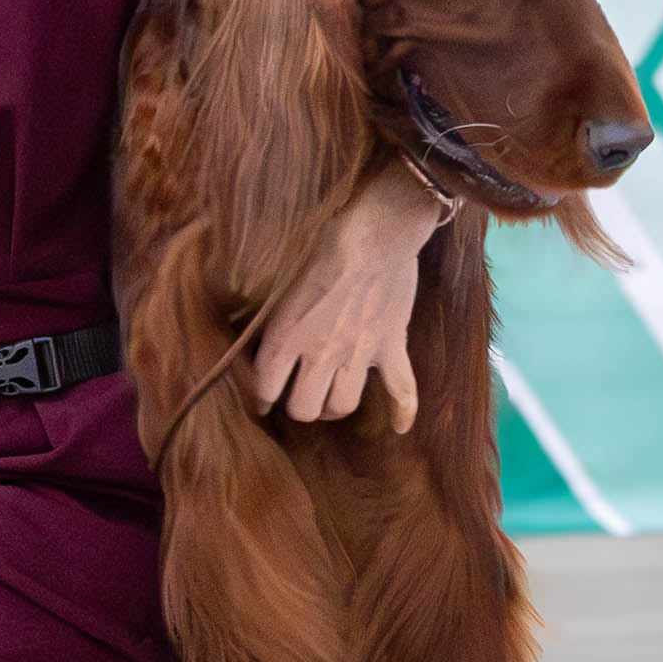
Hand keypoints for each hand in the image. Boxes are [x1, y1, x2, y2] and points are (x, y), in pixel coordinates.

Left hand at [250, 167, 443, 429]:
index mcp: (286, 337)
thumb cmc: (321, 249)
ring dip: (334, 406)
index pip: (266, 390)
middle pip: (305, 409)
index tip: (263, 398)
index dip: (261, 398)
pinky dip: (404, 411)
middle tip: (299, 395)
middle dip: (299, 406)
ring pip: (343, 406)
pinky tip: (400, 427)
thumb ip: (272, 321)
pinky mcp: (391, 347)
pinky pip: (402, 390)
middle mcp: (320, 354)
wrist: (375, 234)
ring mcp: (359, 355)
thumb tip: (258, 343)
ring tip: (330, 398)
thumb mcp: (280, 286)